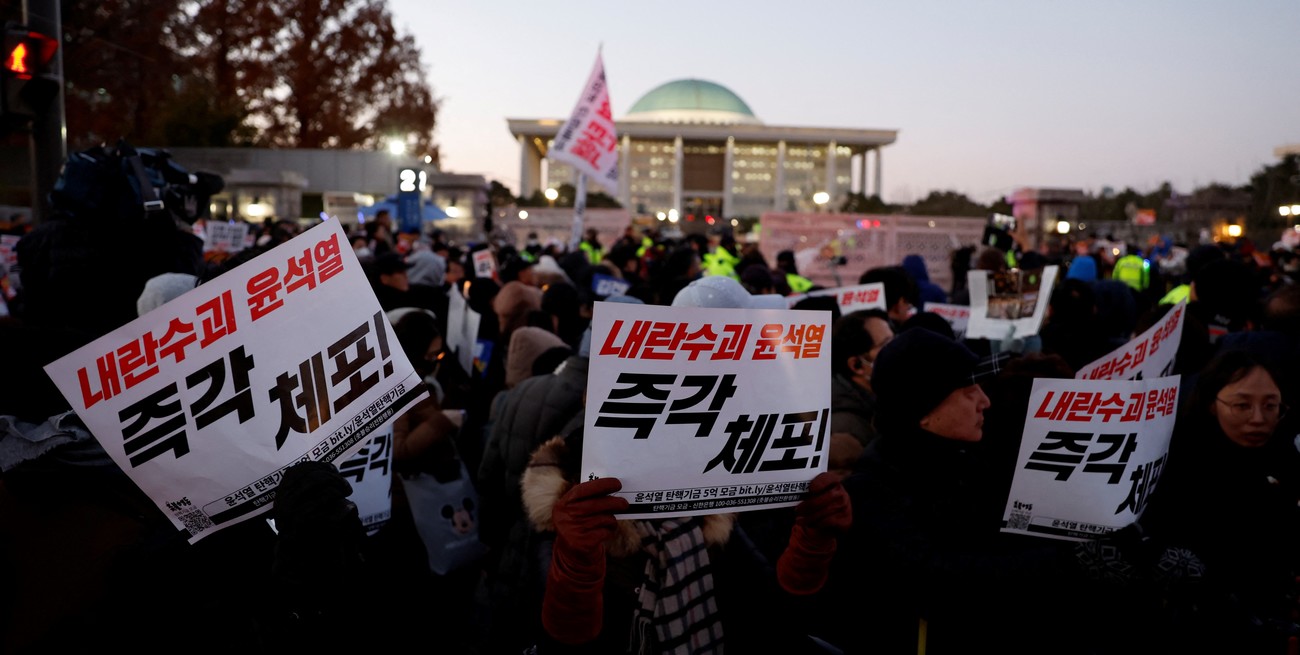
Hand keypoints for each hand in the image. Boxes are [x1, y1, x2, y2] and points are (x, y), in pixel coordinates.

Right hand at [543, 477, 627, 644]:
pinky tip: (603, 534)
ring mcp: (572, 530)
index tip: (617, 483)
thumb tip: (613, 488)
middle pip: (597, 504)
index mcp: (563, 505)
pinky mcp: (582, 543)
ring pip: (603, 518)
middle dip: (614, 502)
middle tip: (625, 503)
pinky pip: (605, 532)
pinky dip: (608, 532)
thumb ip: (589, 500)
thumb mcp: (578, 513)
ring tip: (607, 524)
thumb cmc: (580, 530)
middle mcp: (565, 516)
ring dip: (610, 521)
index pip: (583, 489)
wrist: (572, 558)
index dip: (602, 485)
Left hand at [779, 472, 851, 594]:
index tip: (810, 489)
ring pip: (824, 512)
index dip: (820, 482)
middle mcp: (841, 493)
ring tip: (798, 520)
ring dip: (809, 517)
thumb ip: (806, 492)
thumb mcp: (812, 496)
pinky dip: (816, 523)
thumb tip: (789, 491)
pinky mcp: (845, 520)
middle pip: (824, 498)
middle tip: (796, 511)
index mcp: (834, 482)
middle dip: (808, 506)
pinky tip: (809, 524)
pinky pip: (828, 521)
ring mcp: (845, 507)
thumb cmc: (817, 505)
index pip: (828, 478)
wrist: (829, 523)